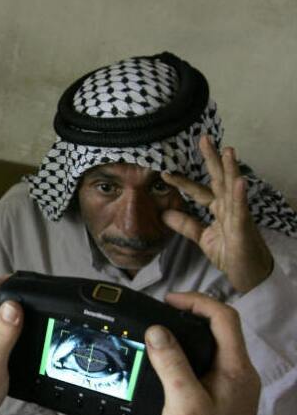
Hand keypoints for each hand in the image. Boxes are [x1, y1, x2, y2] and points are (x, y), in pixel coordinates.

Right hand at [145, 291, 259, 414]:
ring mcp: (237, 382)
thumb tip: (157, 331)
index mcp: (236, 367)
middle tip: (164, 313)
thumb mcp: (183, 401)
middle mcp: (241, 370)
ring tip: (165, 332)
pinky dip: (195, 349)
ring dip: (193, 331)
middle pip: (223, 327)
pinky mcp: (229, 392)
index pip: (224, 318)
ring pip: (218, 343)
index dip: (197, 302)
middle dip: (193, 313)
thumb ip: (170, 364)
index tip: (169, 301)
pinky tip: (175, 359)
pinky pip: (214, 359)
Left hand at [161, 135, 272, 292]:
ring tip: (227, 150)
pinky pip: (242, 210)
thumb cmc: (231, 254)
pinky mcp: (244, 228)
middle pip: (219, 180)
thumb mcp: (202, 237)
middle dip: (212, 159)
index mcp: (219, 209)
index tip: (166, 173)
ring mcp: (239, 216)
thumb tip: (165, 214)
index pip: (199, 191)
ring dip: (231, 169)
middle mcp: (230, 207)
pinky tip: (239, 181)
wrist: (248, 275)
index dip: (183, 182)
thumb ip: (186, 225)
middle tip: (204, 139)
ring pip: (234, 188)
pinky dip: (241, 195)